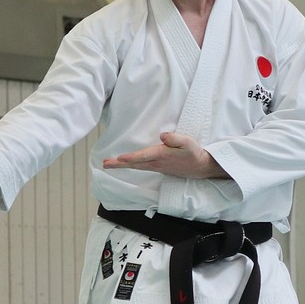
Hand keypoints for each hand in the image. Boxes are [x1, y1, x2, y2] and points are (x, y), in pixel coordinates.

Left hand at [102, 132, 227, 177]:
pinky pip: (140, 167)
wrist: (200, 167)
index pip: (144, 156)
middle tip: (105, 164)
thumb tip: (162, 136)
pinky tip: (125, 163)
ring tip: (108, 164)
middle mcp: (157, 163)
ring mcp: (156, 167)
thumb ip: (175, 138)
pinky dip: (130, 165)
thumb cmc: (193, 153)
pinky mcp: (157, 167)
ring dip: (122, 165)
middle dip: (119, 164)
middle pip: (135, 164)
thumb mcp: (188, 142)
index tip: (120, 158)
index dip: (132, 157)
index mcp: (162, 156)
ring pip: (136, 166)